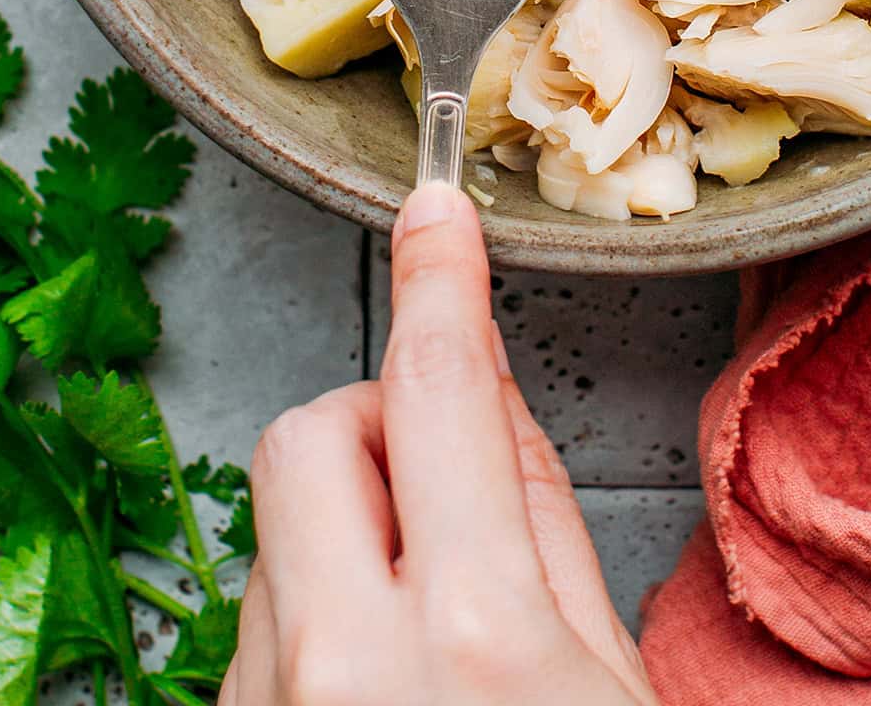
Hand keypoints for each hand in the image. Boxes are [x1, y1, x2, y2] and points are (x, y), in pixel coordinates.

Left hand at [220, 181, 657, 705]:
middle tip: (443, 494)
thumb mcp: (610, 677)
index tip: (434, 213)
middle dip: (375, 427)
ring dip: (347, 534)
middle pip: (310, 433)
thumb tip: (487, 384)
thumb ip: (541, 515)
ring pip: (276, 525)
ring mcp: (271, 701)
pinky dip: (317, 612)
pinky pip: (260, 612)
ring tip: (422, 634)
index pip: (438, 390)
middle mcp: (344, 660)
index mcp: (472, 630)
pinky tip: (378, 682)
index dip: (438, 281)